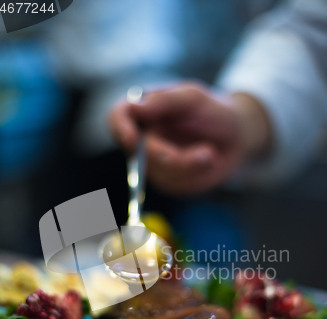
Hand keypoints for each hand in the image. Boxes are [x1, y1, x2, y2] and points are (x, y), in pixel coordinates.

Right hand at [109, 83, 271, 196]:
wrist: (238, 136)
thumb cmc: (215, 110)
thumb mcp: (193, 98)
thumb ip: (164, 100)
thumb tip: (134, 107)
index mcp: (144, 111)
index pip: (117, 117)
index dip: (119, 128)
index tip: (131, 139)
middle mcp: (144, 138)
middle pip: (138, 153)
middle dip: (170, 156)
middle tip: (206, 154)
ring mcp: (155, 163)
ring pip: (159, 173)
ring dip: (190, 166)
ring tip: (211, 154)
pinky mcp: (169, 181)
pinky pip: (175, 184)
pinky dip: (195, 174)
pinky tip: (208, 162)